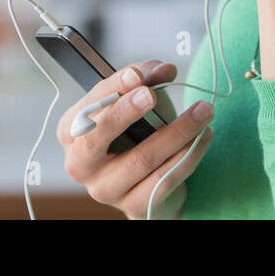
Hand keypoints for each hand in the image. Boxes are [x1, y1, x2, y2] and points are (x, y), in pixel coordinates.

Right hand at [58, 60, 214, 219]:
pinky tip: (203, 136)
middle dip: (125, 112)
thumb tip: (164, 69)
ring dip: (177, 132)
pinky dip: (188, 155)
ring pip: (141, 159)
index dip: (113, 88)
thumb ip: (146, 79)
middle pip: (97, 137)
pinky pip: (164, 179)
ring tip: (202, 111)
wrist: (151, 181)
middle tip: (151, 95)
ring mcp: (105, 189)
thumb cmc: (138, 133)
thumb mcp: (138, 101)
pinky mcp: (134, 206)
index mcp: (71, 131)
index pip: (88, 105)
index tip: (137, 75)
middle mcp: (80, 163)